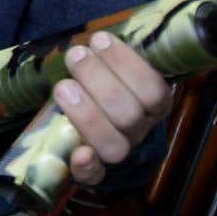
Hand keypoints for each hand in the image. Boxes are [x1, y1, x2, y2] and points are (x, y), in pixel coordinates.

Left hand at [52, 31, 172, 185]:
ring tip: (63, 86)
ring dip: (87, 114)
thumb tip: (99, 38)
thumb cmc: (103, 87)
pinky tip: (79, 153)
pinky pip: (95, 177)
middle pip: (128, 115)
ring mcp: (118, 153)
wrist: (98, 129)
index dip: (126, 64)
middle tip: (75, 55)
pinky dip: (87, 166)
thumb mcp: (116, 69)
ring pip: (114, 144)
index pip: (153, 91)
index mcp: (152, 106)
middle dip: (98, 80)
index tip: (100, 40)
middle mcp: (138, 131)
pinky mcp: (94, 172)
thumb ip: (112, 56)